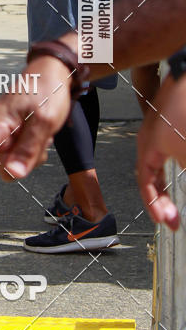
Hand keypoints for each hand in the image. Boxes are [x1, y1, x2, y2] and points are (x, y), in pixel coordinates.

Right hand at [0, 56, 72, 193]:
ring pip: (14, 163)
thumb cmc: (47, 90)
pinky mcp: (16, 135)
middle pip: (2, 165)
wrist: (53, 71)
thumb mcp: (44, 120)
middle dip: (23, 162)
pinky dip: (35, 151)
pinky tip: (42, 134)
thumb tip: (13, 174)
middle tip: (41, 141)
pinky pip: (22, 156)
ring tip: (43, 133)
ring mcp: (8, 133)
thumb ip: (29, 148)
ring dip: (31, 156)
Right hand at [137, 73, 185, 229]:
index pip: (146, 184)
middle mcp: (152, 140)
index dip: (156, 206)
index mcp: (147, 147)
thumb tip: (181, 194)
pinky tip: (182, 170)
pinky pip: (173, 153)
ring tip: (175, 201)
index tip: (168, 223)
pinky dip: (176, 168)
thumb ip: (185, 171)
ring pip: (162, 165)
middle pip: (152, 176)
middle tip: (172, 218)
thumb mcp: (185, 152)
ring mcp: (164, 131)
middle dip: (162, 199)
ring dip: (169, 185)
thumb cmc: (182, 106)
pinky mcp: (176, 124)